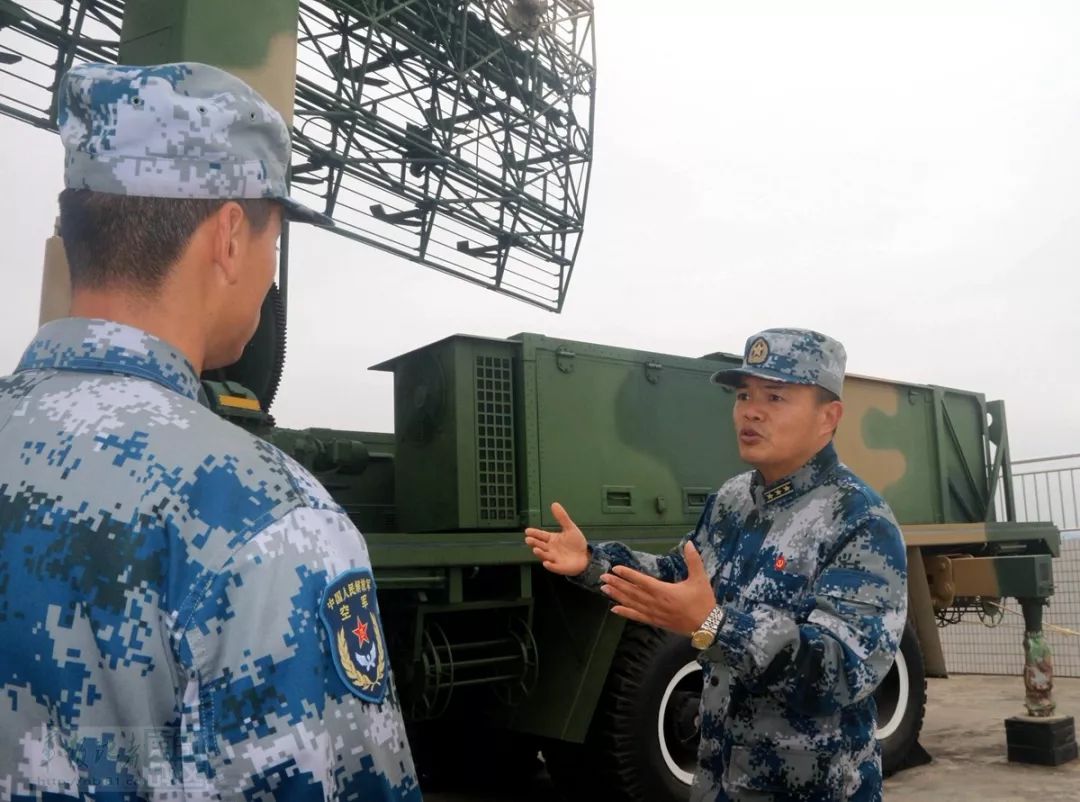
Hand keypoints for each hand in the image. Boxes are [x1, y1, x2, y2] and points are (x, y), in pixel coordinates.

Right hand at [524, 502, 588, 575]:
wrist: (586, 556)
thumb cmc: (576, 543)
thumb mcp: (570, 528)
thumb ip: (562, 517)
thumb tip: (554, 504)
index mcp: (552, 539)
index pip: (541, 535)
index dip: (534, 533)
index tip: (527, 531)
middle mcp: (551, 549)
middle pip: (540, 545)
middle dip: (534, 543)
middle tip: (528, 539)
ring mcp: (554, 558)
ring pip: (545, 556)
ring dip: (540, 553)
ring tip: (536, 549)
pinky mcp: (560, 567)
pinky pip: (553, 567)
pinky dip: (549, 565)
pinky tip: (546, 563)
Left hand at [600, 541, 717, 635]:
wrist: (707, 626)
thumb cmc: (703, 601)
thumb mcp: (700, 578)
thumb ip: (694, 560)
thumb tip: (688, 543)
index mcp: (664, 591)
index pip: (642, 581)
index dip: (628, 574)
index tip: (615, 568)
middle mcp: (655, 602)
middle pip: (632, 592)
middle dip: (617, 583)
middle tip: (603, 577)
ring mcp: (654, 613)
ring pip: (632, 604)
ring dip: (617, 596)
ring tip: (604, 589)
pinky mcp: (655, 622)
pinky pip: (637, 617)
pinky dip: (625, 613)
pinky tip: (614, 609)